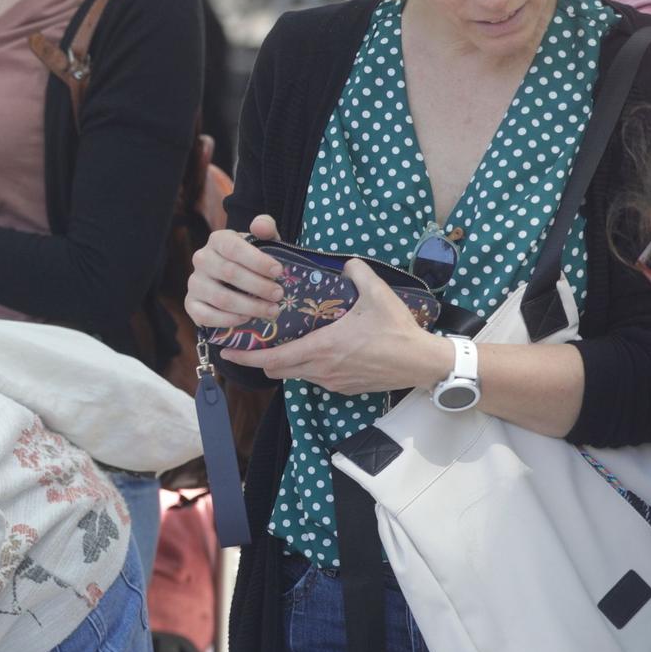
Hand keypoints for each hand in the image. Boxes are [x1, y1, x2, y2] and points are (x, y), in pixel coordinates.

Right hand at [186, 214, 283, 327]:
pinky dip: (229, 320)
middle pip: (229, 273)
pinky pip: (206, 315)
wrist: (236, 282)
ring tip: (271, 310)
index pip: (234, 248)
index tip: (279, 271)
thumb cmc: (253, 261)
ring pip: (221, 297)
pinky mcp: (190, 304)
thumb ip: (266, 229)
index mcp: (218, 240)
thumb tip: (260, 224)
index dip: (257, 261)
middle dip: (258, 286)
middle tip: (279, 295)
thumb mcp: (264, 242)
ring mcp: (194, 283)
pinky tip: (247, 319)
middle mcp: (201, 259)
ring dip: (250, 306)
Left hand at [219, 258, 452, 395]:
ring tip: (283, 344)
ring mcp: (332, 382)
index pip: (274, 357)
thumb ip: (358, 273)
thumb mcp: (378, 294)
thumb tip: (346, 262)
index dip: (247, 356)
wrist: (422, 363)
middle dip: (261, 359)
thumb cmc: (398, 331)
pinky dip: (306, 369)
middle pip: (277, 370)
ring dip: (285, 363)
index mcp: (323, 348)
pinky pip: (315, 379)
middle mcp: (322, 369)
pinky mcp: (344, 388)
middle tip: (253, 344)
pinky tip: (314, 352)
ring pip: (296, 376)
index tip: (228, 351)